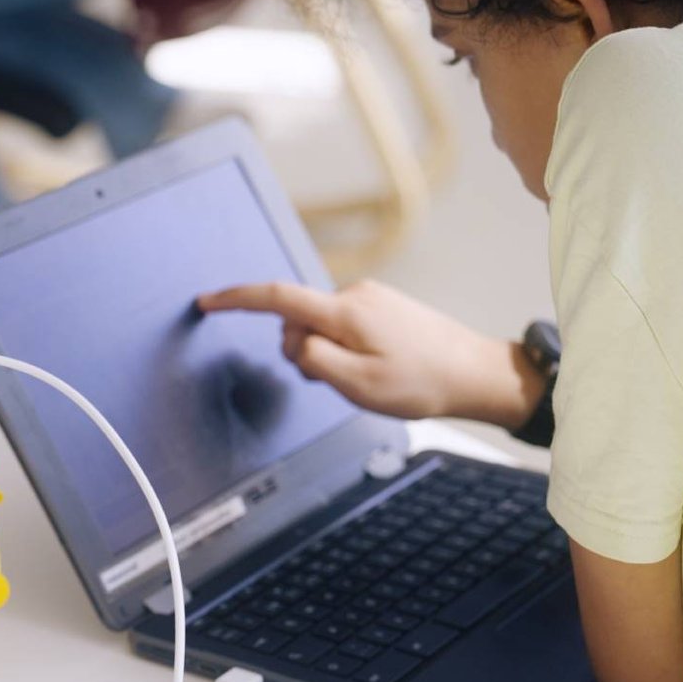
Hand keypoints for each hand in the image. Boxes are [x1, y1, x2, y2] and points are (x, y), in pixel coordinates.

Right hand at [196, 280, 544, 428]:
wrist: (475, 373)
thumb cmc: (422, 383)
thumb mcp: (358, 385)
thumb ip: (313, 360)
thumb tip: (293, 343)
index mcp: (345, 313)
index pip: (278, 298)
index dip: (237, 299)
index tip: (207, 302)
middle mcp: (356, 296)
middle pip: (299, 321)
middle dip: (303, 353)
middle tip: (341, 383)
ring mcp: (371, 298)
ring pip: (321, 328)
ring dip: (328, 355)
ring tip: (369, 378)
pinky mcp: (382, 307)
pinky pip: (342, 328)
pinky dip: (344, 350)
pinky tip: (377, 368)